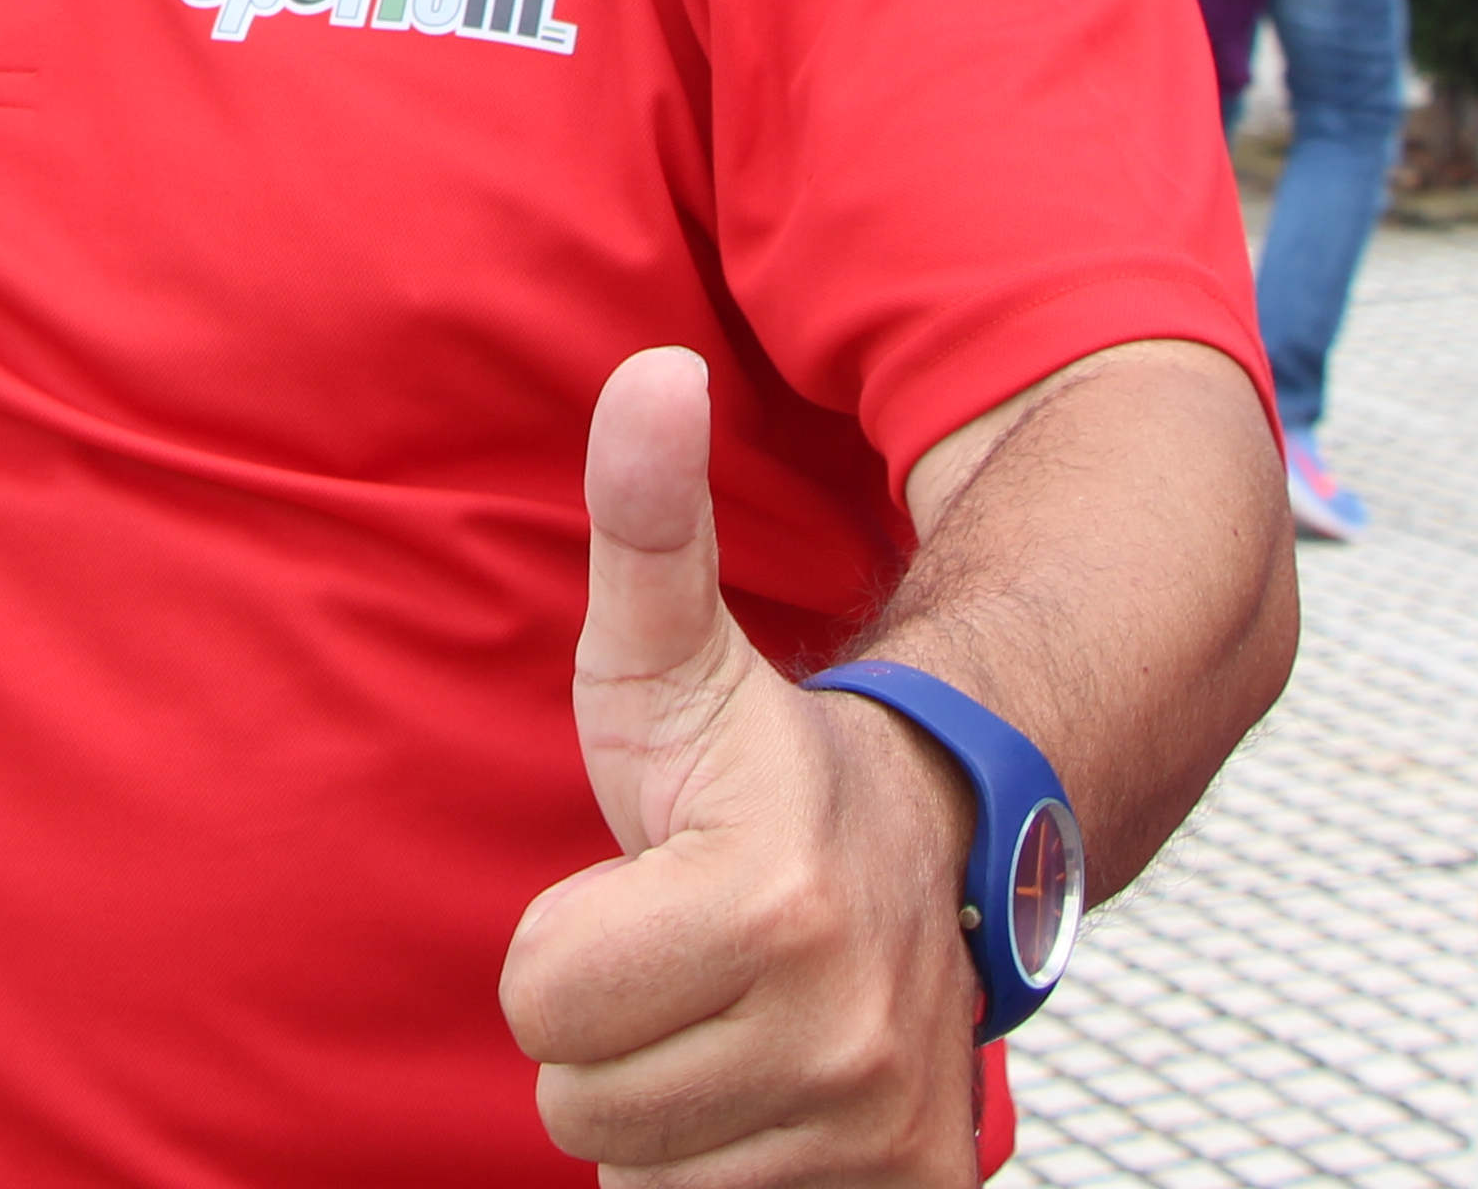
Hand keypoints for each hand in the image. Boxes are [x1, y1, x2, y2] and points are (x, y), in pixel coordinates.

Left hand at [503, 351, 981, 1185]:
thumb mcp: (672, 649)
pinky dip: (728, 1170)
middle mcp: (846, 1031)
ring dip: (668, 1104)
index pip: (538, 1001)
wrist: (939, 858)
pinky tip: (764, 1085)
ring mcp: (881, 1127)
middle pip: (580, 1103)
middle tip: (682, 950)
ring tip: (727, 1009)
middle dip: (610, 1029)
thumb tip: (649, 370)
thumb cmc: (758, 761)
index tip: (645, 885)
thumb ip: (647, 516)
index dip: (563, 944)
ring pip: (644, 1176)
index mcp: (773, 899)